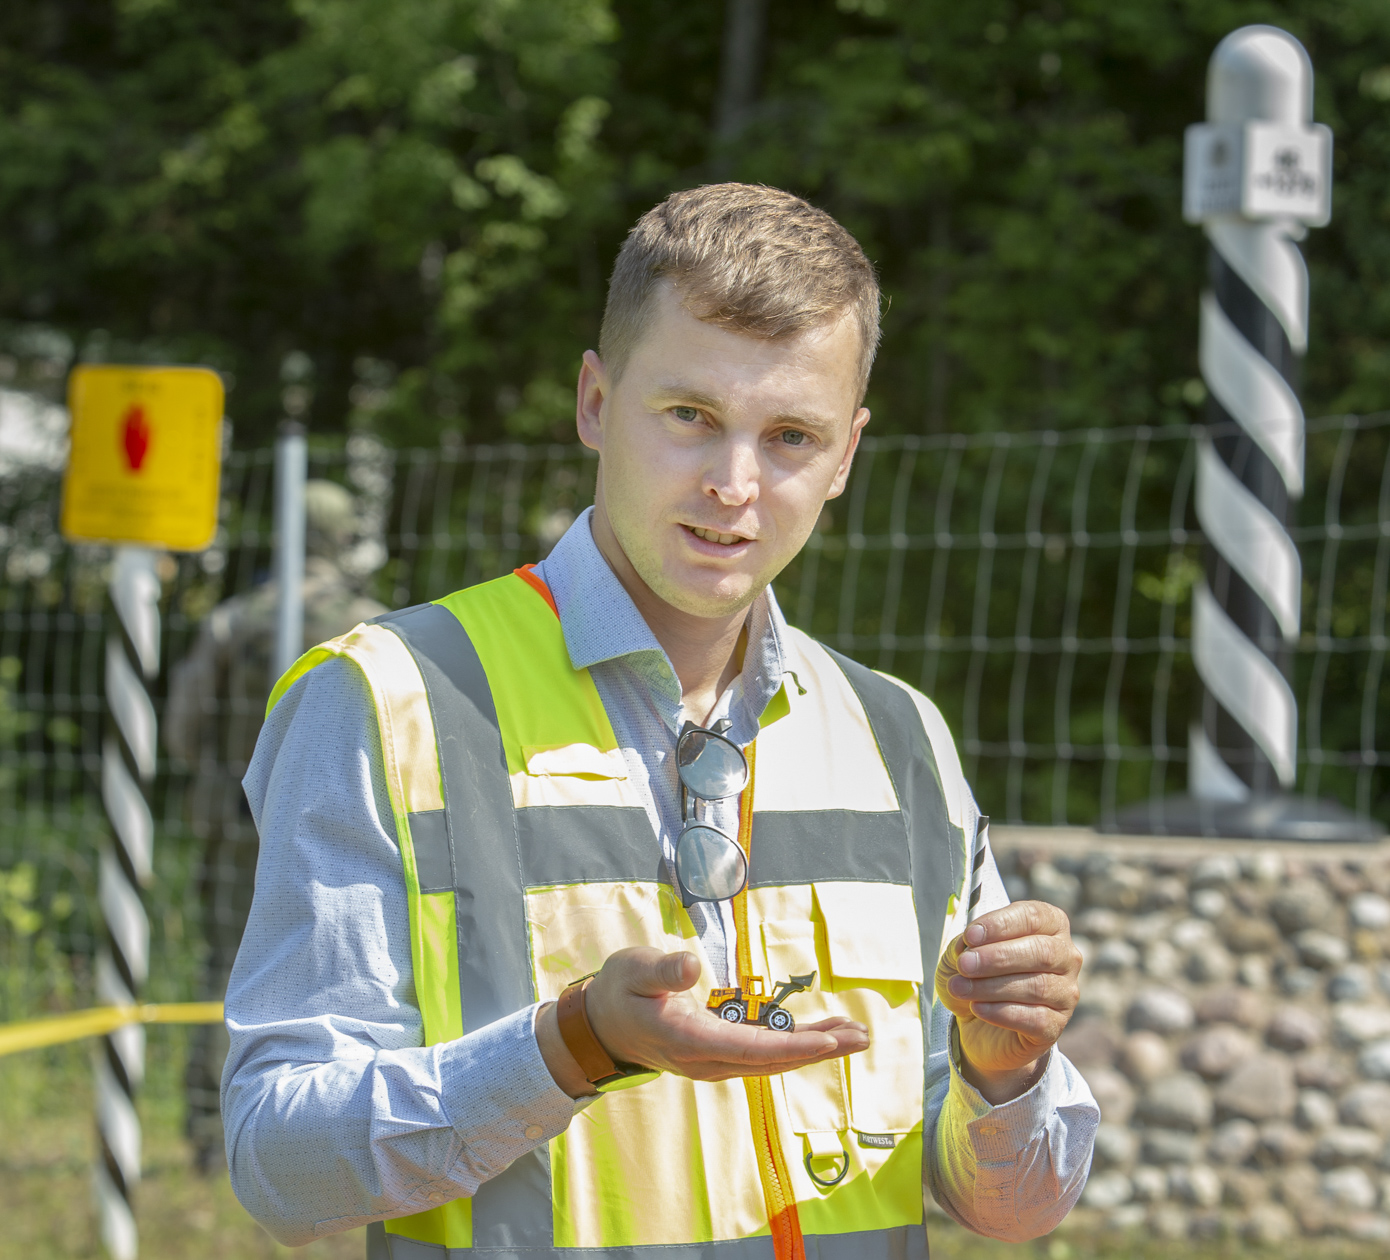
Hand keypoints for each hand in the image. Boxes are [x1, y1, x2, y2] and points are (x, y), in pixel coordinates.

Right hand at [538, 946, 867, 1097]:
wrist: (601, 1026)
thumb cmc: (618, 992)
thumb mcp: (632, 970)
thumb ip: (662, 970)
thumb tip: (692, 967)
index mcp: (687, 1040)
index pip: (748, 1049)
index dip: (790, 1048)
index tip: (826, 1042)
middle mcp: (706, 1059)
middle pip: (771, 1061)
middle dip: (818, 1049)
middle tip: (861, 1037)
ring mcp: (714, 1061)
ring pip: (773, 1060)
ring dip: (814, 1048)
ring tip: (856, 1035)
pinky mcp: (719, 1053)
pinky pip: (765, 1053)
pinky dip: (797, 1044)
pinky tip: (824, 1034)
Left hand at [934, 901, 1080, 1104]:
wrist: (977, 1023)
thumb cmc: (977, 975)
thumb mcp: (962, 951)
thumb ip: (966, 944)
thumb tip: (968, 946)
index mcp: (1049, 925)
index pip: (1034, 916)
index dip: (1001, 924)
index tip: (970, 936)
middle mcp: (1066, 957)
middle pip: (1041, 952)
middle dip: (998, 957)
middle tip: (964, 964)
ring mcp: (1065, 993)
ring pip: (1037, 987)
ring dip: (991, 986)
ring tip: (959, 987)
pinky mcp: (1056, 1026)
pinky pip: (1035, 1018)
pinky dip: (1001, 1012)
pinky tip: (977, 1008)